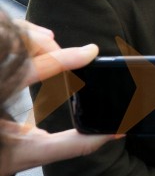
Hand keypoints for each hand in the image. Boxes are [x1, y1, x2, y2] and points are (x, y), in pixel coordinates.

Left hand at [0, 21, 115, 175]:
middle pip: (20, 43)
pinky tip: (31, 45)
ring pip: (10, 32)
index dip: (65, 58)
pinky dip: (21, 34)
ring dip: (33, 36)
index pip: (33, 69)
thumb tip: (112, 133)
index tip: (90, 52)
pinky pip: (4, 33)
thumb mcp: (32, 153)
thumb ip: (73, 144)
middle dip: (47, 44)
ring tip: (49, 47)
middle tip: (65, 58)